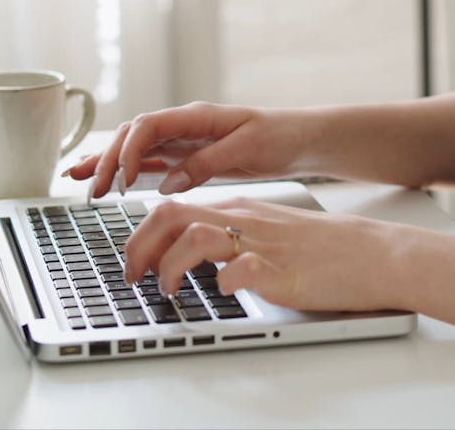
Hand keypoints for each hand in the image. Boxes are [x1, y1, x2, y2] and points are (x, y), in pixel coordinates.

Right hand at [67, 101, 319, 198]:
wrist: (300, 140)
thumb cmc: (279, 137)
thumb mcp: (247, 149)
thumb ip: (206, 164)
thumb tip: (167, 183)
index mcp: (196, 116)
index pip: (148, 126)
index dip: (129, 150)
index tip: (124, 180)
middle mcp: (185, 124)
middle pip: (133, 135)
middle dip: (109, 160)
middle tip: (93, 191)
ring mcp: (184, 139)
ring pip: (136, 147)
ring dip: (109, 163)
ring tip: (80, 180)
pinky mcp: (189, 156)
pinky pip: (151, 161)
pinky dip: (127, 170)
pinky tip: (109, 180)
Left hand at [123, 195, 402, 312]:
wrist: (367, 252)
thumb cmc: (317, 247)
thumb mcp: (264, 229)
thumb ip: (229, 234)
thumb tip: (188, 253)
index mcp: (235, 209)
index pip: (173, 208)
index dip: (142, 234)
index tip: (133, 261)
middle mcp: (241, 219)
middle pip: (172, 215)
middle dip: (140, 245)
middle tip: (133, 275)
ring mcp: (260, 243)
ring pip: (196, 236)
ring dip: (170, 264)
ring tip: (167, 290)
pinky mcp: (281, 270)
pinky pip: (242, 270)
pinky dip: (223, 282)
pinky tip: (221, 292)